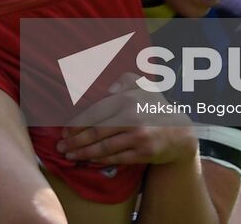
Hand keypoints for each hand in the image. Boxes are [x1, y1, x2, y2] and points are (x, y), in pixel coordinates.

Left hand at [57, 74, 196, 165]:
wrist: (180, 132)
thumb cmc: (155, 106)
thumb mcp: (143, 86)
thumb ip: (124, 80)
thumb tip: (107, 90)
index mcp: (127, 99)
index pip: (95, 113)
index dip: (77, 124)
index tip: (64, 131)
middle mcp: (132, 118)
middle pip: (96, 132)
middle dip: (74, 141)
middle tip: (60, 146)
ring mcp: (138, 137)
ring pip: (103, 147)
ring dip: (83, 153)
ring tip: (69, 155)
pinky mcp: (143, 153)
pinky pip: (115, 158)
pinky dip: (99, 160)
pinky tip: (88, 160)